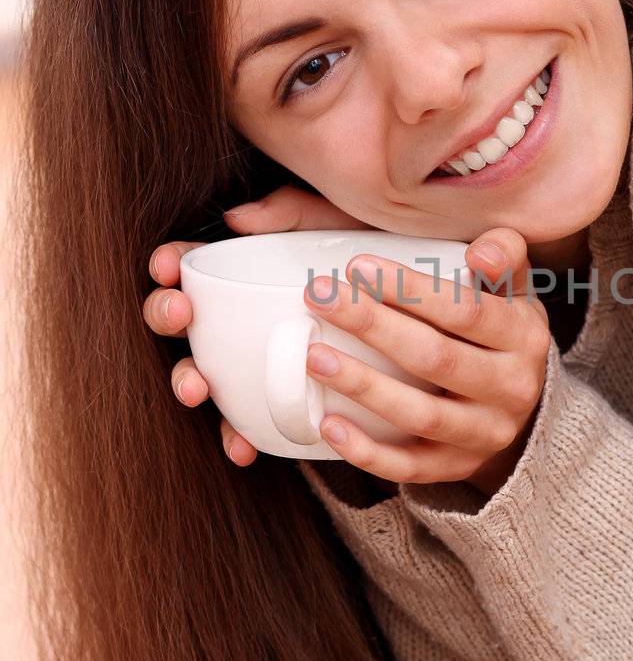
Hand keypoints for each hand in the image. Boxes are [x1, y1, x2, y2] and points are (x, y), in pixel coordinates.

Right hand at [144, 185, 372, 464]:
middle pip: (183, 318)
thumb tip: (235, 218)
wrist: (438, 322)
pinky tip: (243, 447)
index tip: (168, 265)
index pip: (191, 264)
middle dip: (167, 315)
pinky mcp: (284, 401)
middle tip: (181, 314)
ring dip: (189, 380)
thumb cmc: (377, 260)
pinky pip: (252, 424)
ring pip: (206, 374)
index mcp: (245, 272)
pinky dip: (240, 436)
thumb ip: (296, 213)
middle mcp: (240, 317)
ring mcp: (257, 361)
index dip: (168, 263)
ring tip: (197, 386)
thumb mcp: (340, 226)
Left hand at [304, 226, 550, 494]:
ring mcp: (485, 434)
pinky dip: (368, 451)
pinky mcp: (458, 467)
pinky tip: (329, 425)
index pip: (466, 311)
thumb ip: (503, 257)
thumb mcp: (516, 292)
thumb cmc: (503, 335)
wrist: (529, 411)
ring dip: (363, 386)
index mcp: (523, 337)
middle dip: (373, 326)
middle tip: (320, 297)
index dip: (411, 290)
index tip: (357, 266)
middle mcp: (511, 389)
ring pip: (420, 415)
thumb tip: (482, 251)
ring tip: (313, 357)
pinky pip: (410, 467)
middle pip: (435, 358)